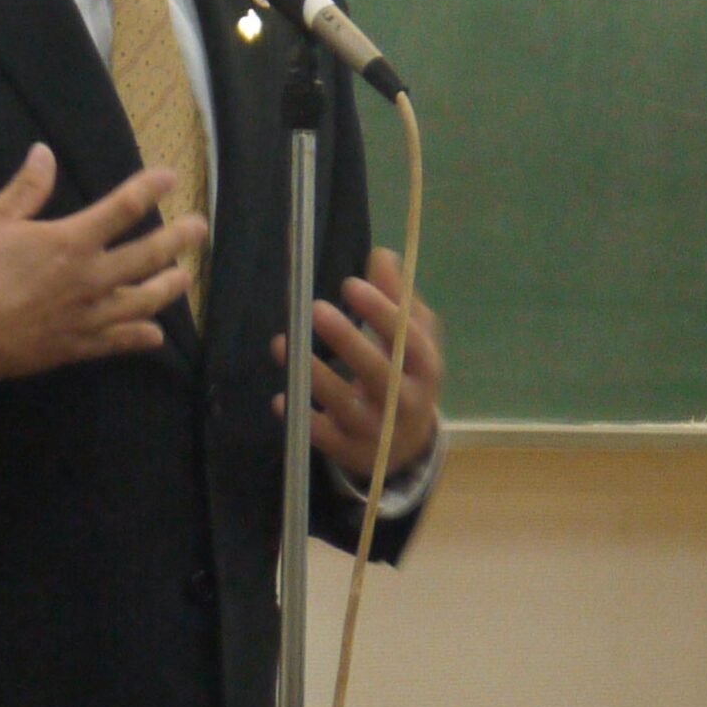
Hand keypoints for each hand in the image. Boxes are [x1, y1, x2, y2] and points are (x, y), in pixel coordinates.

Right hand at [0, 144, 206, 387]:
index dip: (150, 189)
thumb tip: (44, 152)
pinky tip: (155, 334)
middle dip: (178, 239)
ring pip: (143, 301)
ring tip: (185, 277)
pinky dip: (140, 337)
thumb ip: (26, 188)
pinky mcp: (80, 344)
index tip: (169, 178)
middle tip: (199, 227)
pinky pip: (119, 340)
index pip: (123, 209)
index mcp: (70, 241)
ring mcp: (89, 314)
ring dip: (168, 288)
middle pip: (147, 255)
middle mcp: (89, 277)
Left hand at [273, 248, 442, 475]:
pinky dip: (304, 419)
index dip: (381, 312)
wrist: (406, 444)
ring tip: (283, 344)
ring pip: (346, 405)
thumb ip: (397, 298)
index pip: (407, 339)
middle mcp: (405, 400)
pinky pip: (325, 438)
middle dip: (346, 340)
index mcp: (425, 367)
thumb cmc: (405, 375)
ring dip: (314, 376)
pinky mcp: (351, 451)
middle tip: (314, 309)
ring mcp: (378, 430)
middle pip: (378, 372)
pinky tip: (282, 398)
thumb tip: (381, 255)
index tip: (350, 284)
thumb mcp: (411, 338)